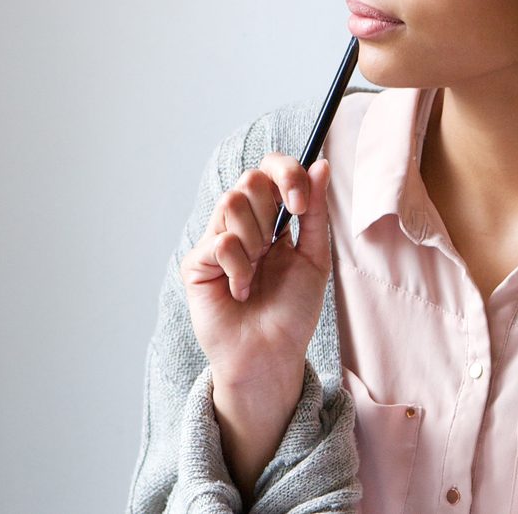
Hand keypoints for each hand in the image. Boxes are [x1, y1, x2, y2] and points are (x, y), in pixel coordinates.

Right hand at [180, 151, 333, 390]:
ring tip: (258, 271)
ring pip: (230, 202)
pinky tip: (241, 291)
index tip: (300, 203)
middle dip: (272, 208)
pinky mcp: (196, 263)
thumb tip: (320, 164)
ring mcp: (215, 241)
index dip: (286, 173)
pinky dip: (240, 268)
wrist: (271, 353)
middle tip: (277, 244)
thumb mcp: (314, 256)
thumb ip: (315, 212)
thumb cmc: (293, 309)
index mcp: (271, 218)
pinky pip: (221, 241)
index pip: (270, 170)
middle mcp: (241, 224)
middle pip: (249, 178)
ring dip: (256, 239)